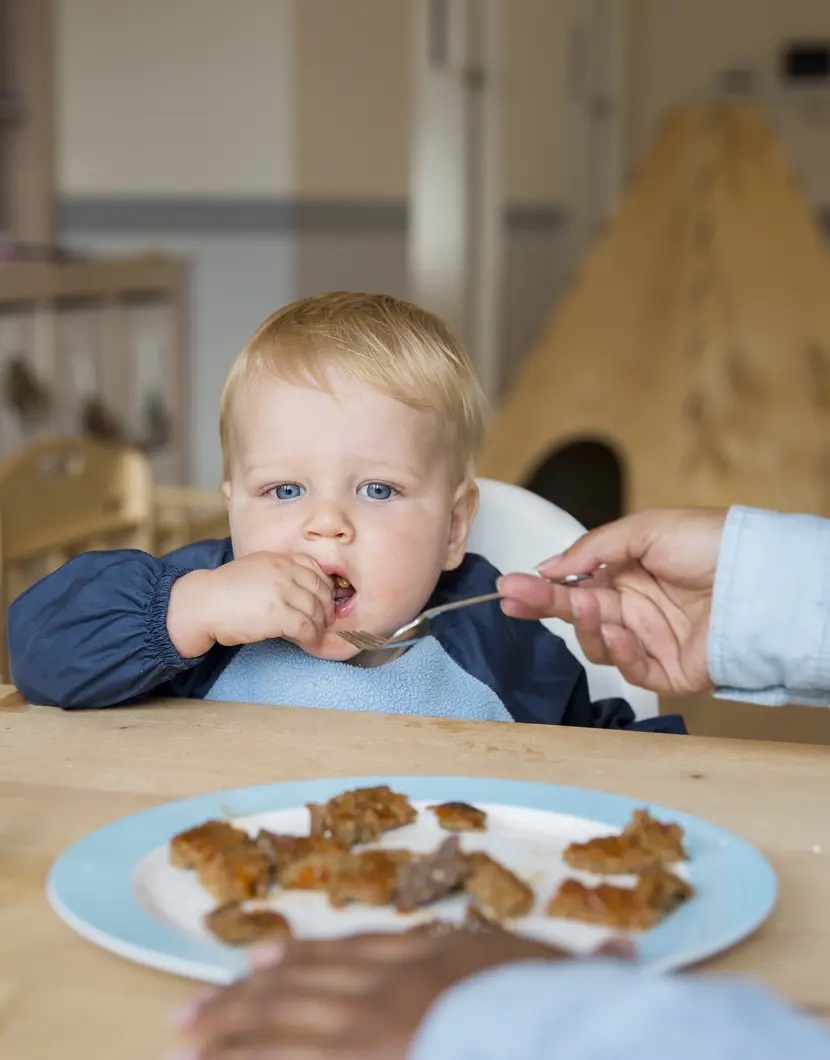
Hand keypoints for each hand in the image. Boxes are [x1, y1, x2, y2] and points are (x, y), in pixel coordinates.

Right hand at [167, 552, 333, 657]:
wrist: (202, 604)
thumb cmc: (223, 591)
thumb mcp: (253, 569)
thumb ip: (276, 573)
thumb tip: (297, 590)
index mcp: (278, 559)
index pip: (315, 568)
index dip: (325, 586)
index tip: (325, 599)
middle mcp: (284, 572)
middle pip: (320, 590)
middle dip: (327, 607)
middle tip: (326, 621)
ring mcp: (282, 592)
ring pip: (316, 610)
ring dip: (320, 626)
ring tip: (317, 635)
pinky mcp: (278, 614)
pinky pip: (306, 627)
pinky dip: (312, 637)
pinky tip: (309, 642)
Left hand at [177, 926, 633, 1059]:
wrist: (546, 1039)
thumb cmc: (557, 1013)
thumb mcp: (569, 982)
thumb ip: (585, 968)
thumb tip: (628, 957)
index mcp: (435, 962)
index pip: (357, 952)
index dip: (308, 956)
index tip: (266, 959)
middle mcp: (389, 988)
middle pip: (303, 984)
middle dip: (246, 996)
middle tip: (198, 1008)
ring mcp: (364, 1032)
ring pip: (279, 1022)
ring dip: (228, 1029)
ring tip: (184, 1037)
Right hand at [497, 507, 727, 694]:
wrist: (757, 578)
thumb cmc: (712, 544)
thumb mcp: (644, 529)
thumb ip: (592, 550)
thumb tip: (549, 566)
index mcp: (629, 573)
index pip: (574, 584)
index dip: (542, 587)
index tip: (511, 586)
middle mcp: (636, 607)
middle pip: (578, 614)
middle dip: (543, 606)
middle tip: (512, 600)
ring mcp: (651, 640)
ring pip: (599, 643)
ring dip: (585, 626)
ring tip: (585, 606)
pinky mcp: (669, 670)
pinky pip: (632, 669)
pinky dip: (620, 651)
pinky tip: (618, 630)